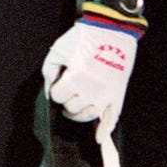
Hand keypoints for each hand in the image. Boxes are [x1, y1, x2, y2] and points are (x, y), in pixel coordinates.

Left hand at [41, 9, 141, 143]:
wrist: (112, 29)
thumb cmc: (82, 37)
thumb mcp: (59, 50)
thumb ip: (49, 72)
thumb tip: (49, 92)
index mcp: (77, 76)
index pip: (58, 96)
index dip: (57, 90)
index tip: (60, 83)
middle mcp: (92, 88)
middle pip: (72, 107)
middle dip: (66, 101)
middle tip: (68, 93)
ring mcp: (106, 93)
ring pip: (88, 115)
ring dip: (78, 114)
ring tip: (75, 108)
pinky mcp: (118, 93)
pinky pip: (113, 117)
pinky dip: (105, 130)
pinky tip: (98, 138)